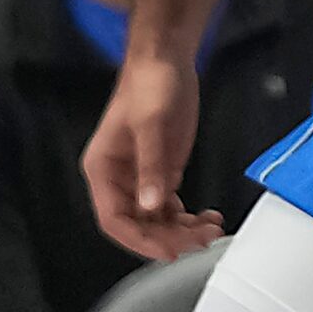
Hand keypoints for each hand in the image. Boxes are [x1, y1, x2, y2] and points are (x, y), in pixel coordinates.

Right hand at [83, 50, 221, 259]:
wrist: (166, 62)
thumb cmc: (150, 85)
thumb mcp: (152, 125)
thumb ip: (152, 167)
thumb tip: (151, 205)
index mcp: (103, 171)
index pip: (113, 219)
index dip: (138, 239)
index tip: (167, 250)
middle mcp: (118, 180)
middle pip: (136, 225)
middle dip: (167, 237)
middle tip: (198, 241)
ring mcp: (140, 179)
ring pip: (155, 220)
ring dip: (181, 231)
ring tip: (210, 230)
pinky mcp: (161, 173)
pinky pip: (170, 208)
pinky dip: (188, 218)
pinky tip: (208, 217)